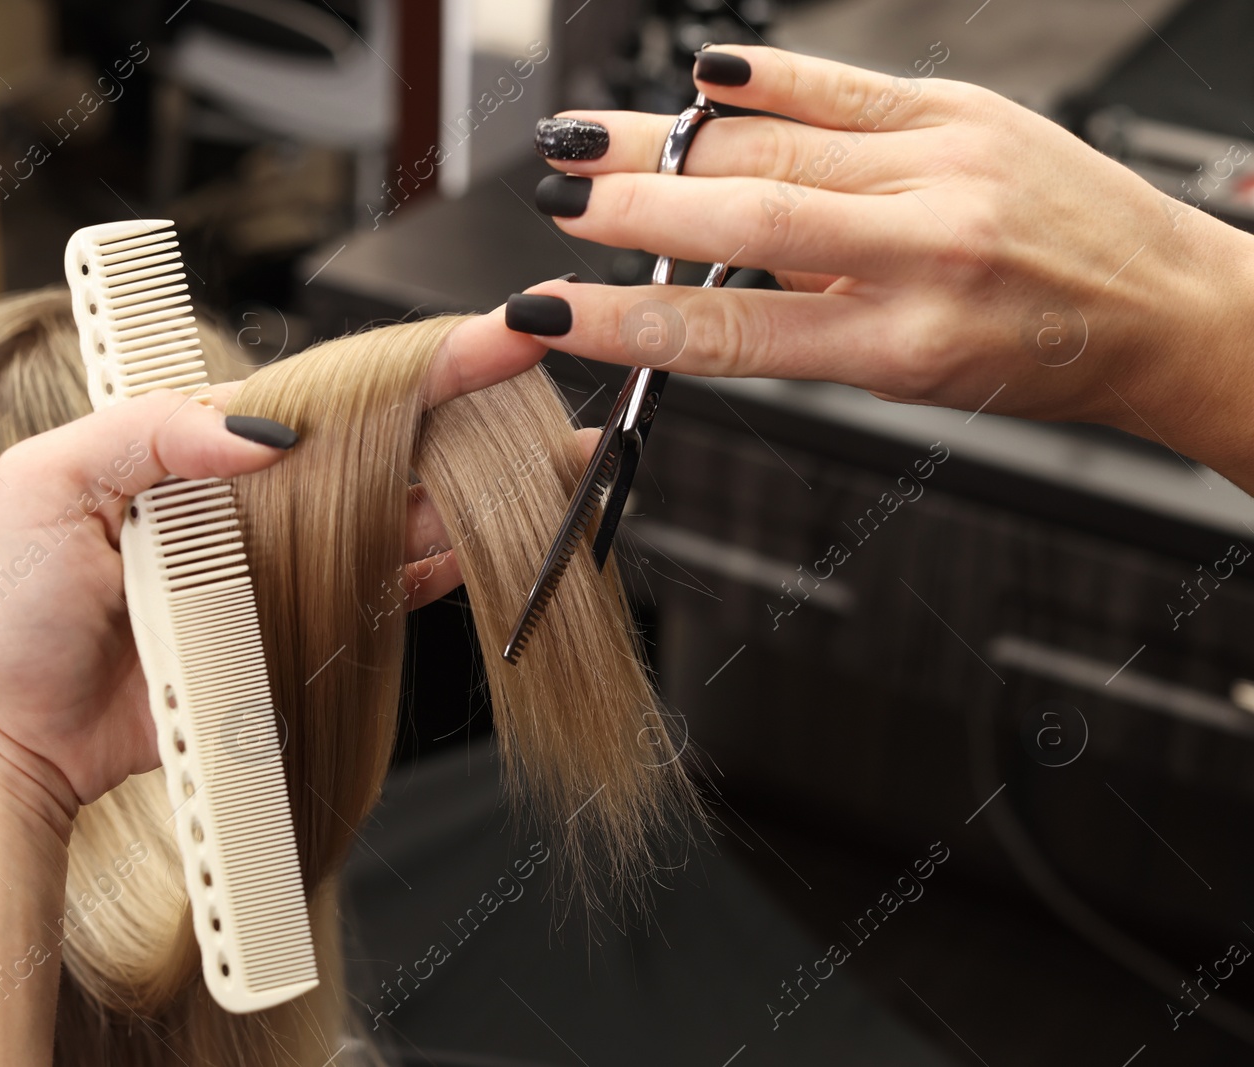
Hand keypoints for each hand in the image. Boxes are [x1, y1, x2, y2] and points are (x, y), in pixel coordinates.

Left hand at [0, 308, 550, 819]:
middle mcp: (247, 497)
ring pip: (389, 516)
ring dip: (462, 488)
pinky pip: (373, 597)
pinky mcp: (286, 634)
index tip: (484, 335)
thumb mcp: (44, 484)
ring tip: (533, 465)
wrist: (11, 734)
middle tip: (534, 382)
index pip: (317, 388)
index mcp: (194, 444)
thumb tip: (262, 426)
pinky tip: (471, 547)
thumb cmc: (8, 608)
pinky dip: (426, 572)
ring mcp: (272, 567)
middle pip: (373, 442)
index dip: (404, 360)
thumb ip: (148, 433)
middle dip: (462, 409)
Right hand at [516, 45, 1253, 488]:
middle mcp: (926, 249)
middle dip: (633, 206)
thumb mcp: (909, 376)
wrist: (1164, 307)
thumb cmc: (1038, 355)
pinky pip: (847, 86)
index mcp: (902, 342)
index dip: (625, 316)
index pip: (731, 330)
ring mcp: (947, 167)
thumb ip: (805, 322)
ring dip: (667, 141)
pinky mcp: (964, 111)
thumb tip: (704, 267)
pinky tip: (702, 79)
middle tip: (556, 201)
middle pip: (746, 216)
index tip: (553, 310)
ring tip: (588, 139)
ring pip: (778, 144)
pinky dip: (767, 78)